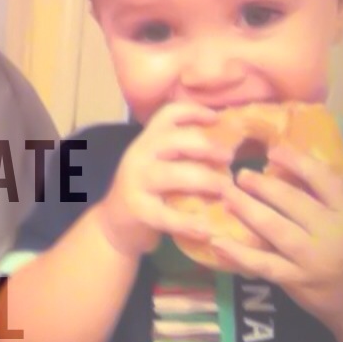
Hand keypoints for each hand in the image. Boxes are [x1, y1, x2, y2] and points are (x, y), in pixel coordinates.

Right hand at [97, 103, 233, 257]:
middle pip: (175, 141)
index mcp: (148, 140)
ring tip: (225, 189)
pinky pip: (167, 215)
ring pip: (174, 174)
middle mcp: (140, 155)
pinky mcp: (138, 210)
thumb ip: (182, 152)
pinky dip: (189, 223)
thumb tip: (225, 141)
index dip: (194, 111)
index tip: (217, 118)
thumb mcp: (157, 163)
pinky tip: (206, 230)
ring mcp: (137, 182)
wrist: (113, 224)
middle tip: (229, 157)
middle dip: (207, 146)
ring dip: (205, 180)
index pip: (168, 115)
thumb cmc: (146, 191)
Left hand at [212, 144, 342, 336]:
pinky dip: (239, 253)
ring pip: (276, 230)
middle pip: (294, 203)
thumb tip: (279, 167)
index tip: (273, 151)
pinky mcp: (296, 281)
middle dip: (263, 186)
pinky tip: (218, 242)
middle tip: (240, 175)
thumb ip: (319, 197)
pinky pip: (263, 264)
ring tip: (227, 197)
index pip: (323, 180)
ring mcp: (313, 260)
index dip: (297, 162)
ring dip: (247, 211)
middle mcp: (332, 234)